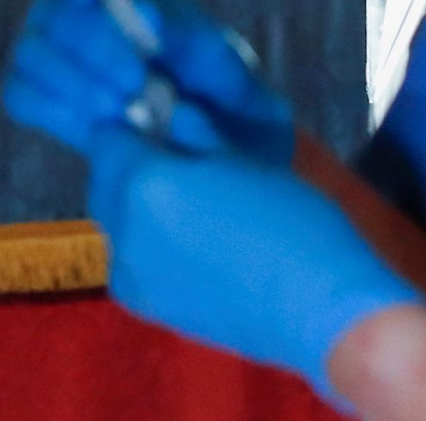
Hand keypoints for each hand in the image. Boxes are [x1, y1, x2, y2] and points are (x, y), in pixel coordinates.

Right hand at [3, 0, 296, 165]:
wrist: (212, 144)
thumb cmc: (215, 84)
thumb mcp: (211, 52)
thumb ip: (177, 25)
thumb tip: (139, 7)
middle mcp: (75, 8)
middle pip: (57, 8)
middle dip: (94, 46)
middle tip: (135, 82)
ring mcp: (50, 51)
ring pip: (32, 51)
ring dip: (71, 81)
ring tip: (119, 111)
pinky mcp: (35, 95)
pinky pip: (20, 93)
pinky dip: (53, 108)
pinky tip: (94, 127)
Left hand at [89, 131, 423, 393]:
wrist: (319, 310)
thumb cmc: (293, 223)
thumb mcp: (245, 160)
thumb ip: (195, 134)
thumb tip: (172, 115)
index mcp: (144, 186)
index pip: (110, 138)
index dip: (136, 127)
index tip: (163, 125)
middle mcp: (124, 232)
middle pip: (106, 182)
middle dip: (132, 167)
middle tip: (180, 164)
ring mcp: (131, 275)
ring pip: (117, 222)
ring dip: (138, 208)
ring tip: (191, 207)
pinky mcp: (146, 308)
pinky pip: (131, 259)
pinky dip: (147, 245)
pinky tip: (191, 245)